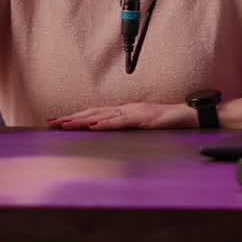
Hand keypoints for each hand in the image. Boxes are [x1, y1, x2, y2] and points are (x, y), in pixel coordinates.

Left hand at [47, 102, 196, 130]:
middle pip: (93, 113)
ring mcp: (134, 112)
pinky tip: (93, 127)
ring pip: (102, 116)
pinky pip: (122, 122)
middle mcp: (126, 109)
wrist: (189, 117)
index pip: (95, 114)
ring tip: (64, 124)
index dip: (76, 117)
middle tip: (51, 123)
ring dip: (82, 120)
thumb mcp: (143, 127)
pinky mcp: (143, 120)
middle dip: (71, 118)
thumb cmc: (168, 122)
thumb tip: (110, 132)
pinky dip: (106, 125)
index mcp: (125, 111)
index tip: (59, 121)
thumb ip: (128, 127)